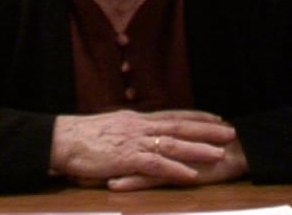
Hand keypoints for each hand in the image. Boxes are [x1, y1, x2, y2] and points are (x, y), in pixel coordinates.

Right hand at [49, 109, 237, 185]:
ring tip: (219, 153)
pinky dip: (175, 170)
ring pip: (173, 144)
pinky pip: (156, 165)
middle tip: (230, 131)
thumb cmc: (81, 137)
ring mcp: (134, 142)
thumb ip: (129, 131)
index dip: (196, 117)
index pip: (172, 116)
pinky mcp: (126, 159)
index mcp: (136, 120)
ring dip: (198, 149)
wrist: (61, 139)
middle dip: (207, 130)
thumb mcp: (110, 128)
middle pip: (179, 126)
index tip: (216, 117)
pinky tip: (190, 175)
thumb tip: (140, 132)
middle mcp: (139, 127)